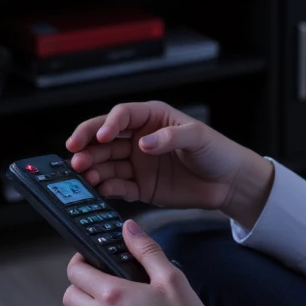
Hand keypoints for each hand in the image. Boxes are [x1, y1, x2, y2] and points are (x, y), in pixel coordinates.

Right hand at [65, 101, 273, 227]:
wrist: (229, 182)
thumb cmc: (217, 151)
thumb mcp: (198, 137)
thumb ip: (170, 138)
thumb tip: (143, 144)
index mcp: (151, 118)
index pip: (121, 116)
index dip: (107, 125)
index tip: (101, 137)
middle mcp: (139, 139)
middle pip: (105, 140)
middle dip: (88, 147)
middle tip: (76, 158)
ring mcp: (138, 163)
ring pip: (107, 164)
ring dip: (92, 169)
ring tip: (83, 176)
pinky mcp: (141, 187)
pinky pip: (118, 186)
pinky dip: (106, 188)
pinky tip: (98, 189)